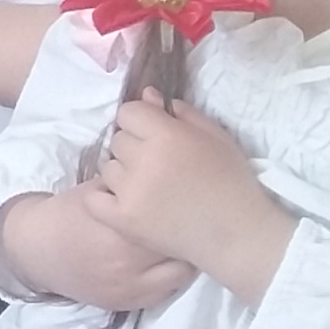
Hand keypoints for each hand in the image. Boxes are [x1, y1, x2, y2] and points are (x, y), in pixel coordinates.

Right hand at [0, 186, 198, 312]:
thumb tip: (168, 172)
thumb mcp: (97, 189)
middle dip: (191, 232)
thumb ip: (132, 186)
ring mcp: (129, 288)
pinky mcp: (127, 303)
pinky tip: (169, 262)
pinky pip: (166, 292)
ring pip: (182, 272)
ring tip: (186, 241)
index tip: (193, 198)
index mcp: (121, 229)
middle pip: (182, 246)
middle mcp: (128, 262)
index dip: (187, 205)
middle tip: (196, 218)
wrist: (35, 250)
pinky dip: (172, 276)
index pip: (173, 218)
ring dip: (186, 256)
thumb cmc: (67, 213)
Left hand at [83, 95, 294, 294]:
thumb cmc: (231, 181)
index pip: (128, 112)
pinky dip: (103, 197)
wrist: (237, 233)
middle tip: (158, 165)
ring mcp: (130, 191)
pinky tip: (125, 200)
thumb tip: (147, 94)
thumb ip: (181, 113)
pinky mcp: (122, 219)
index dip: (141, 121)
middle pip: (118, 140)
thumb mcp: (215, 137)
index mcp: (167, 136)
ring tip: (150, 187)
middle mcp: (144, 160)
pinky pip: (92, 198)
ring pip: (108, 168)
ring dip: (124, 173)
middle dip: (135, 147)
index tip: (155, 135)